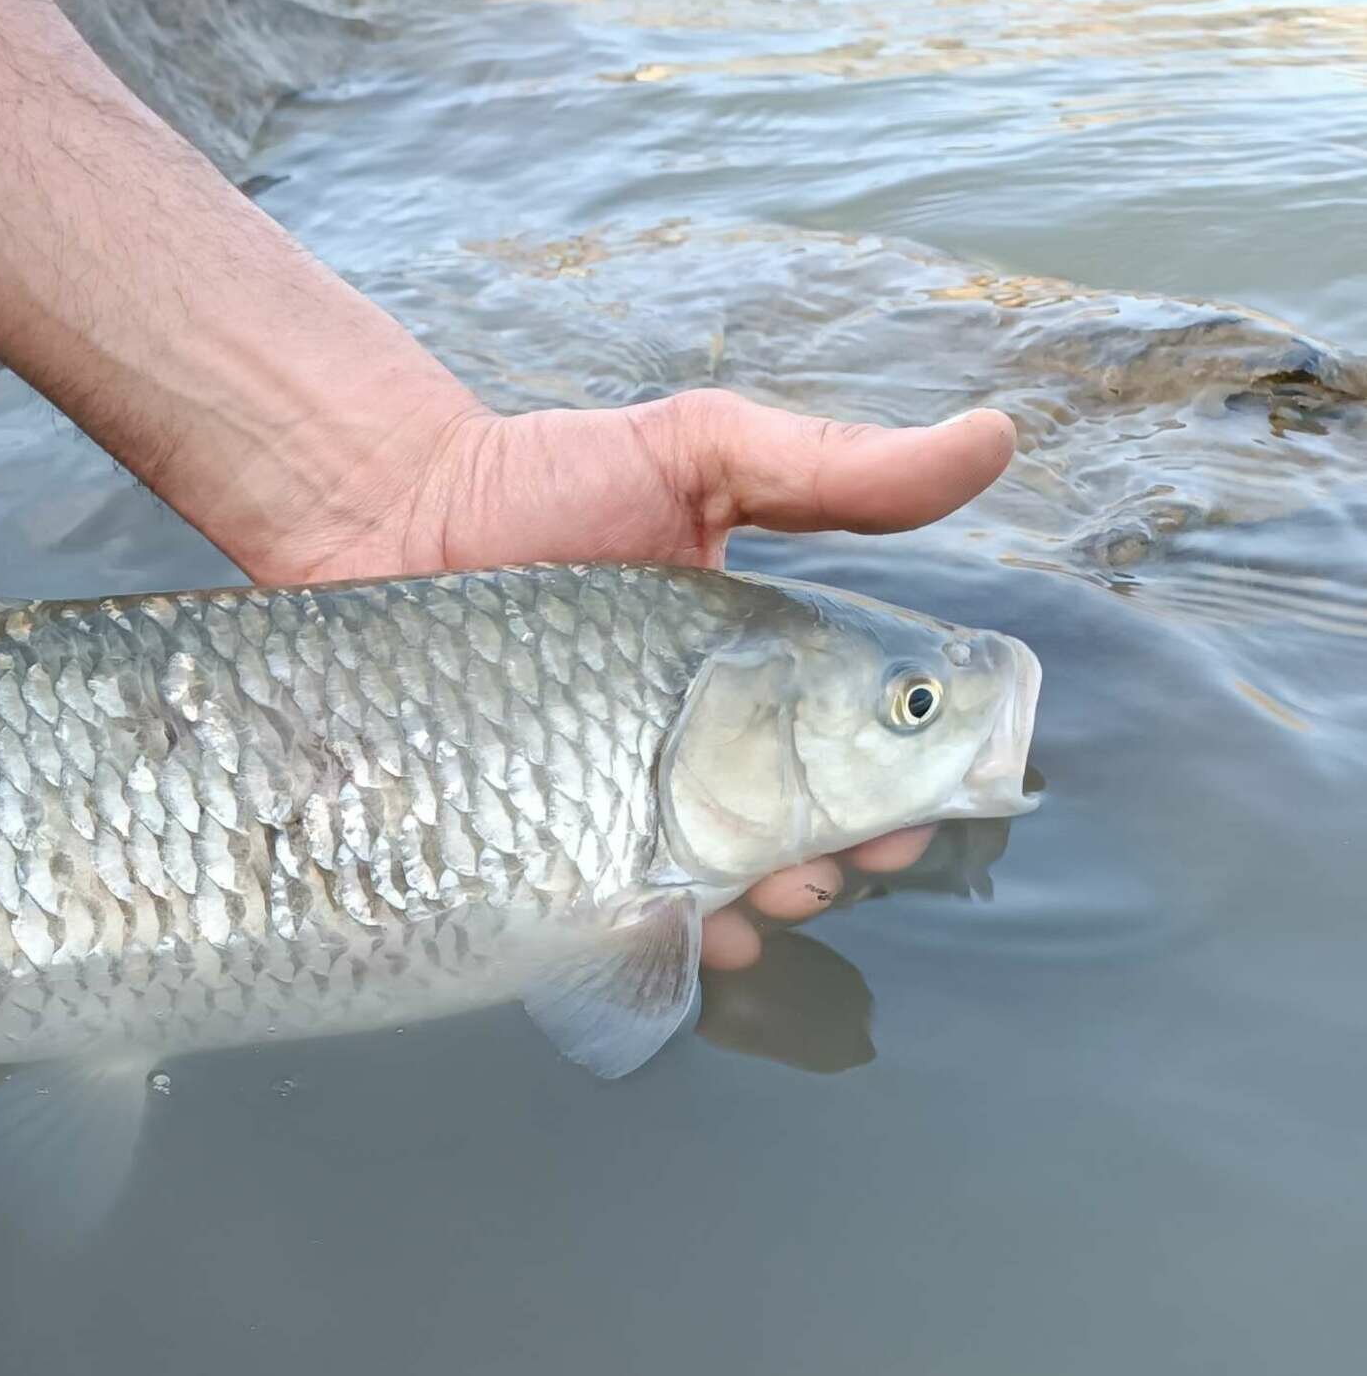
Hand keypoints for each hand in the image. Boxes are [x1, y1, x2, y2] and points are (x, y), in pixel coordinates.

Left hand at [261, 389, 1018, 964]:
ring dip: (756, 910)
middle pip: (795, 832)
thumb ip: (833, 468)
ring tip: (760, 906)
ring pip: (711, 883)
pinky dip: (648, 937)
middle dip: (833, 863)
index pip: (858, 747)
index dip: (902, 790)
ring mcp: (607, 795)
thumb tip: (997, 438)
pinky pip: (601, 908)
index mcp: (751, 670)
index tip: (916, 814)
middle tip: (833, 865)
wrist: (379, 515)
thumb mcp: (695, 452)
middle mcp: (687, 744)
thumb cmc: (536, 476)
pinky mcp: (528, 834)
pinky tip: (672, 937)